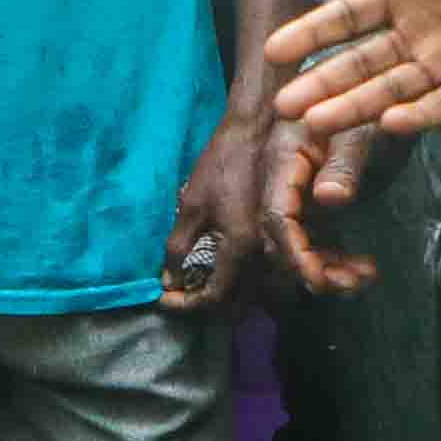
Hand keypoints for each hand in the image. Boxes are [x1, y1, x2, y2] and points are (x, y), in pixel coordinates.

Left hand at [166, 116, 278, 317]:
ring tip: (194, 286)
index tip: (165, 300)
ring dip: (221, 297)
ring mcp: (273, 247)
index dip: (187, 306)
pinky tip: (215, 271)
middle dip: (204, 306)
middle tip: (178, 296)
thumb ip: (178, 249)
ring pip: (250, 292)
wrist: (256, 135)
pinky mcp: (275, 237)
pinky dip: (235, 281)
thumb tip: (169, 282)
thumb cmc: (221, 165)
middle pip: (236, 303)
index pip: (215, 297)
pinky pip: (257, 274)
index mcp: (240, 248)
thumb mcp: (190, 207)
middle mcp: (262, 255)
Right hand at [264, 114, 377, 296]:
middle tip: (352, 284)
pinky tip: (362, 268)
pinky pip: (313, 238)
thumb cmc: (367, 109)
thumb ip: (345, 163)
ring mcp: (295, 192)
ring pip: (297, 243)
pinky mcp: (311, 201)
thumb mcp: (361, 131)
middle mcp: (281, 180)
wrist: (377, 93)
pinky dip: (332, 258)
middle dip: (312, 268)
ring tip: (363, 278)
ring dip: (325, 268)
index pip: (278, 216)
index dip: (295, 253)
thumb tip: (330, 198)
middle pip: (280, 238)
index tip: (319, 281)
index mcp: (284, 159)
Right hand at [270, 0, 440, 146]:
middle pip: (360, 63)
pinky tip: (390, 122)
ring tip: (315, 123)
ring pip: (390, 89)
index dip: (310, 33)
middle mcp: (421, 30)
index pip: (347, 16)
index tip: (273, 53)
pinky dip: (419, 115)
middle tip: (284, 106)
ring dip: (354, 107)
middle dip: (321, 84)